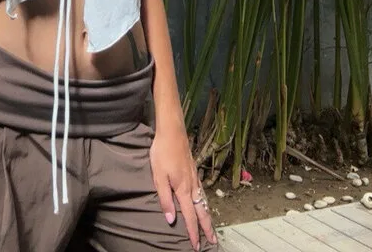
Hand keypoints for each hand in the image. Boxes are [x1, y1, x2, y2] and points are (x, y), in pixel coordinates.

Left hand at [150, 126, 216, 249]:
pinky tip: (203, 202)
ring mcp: (194, 177)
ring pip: (204, 201)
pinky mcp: (193, 170)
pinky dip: (205, 202)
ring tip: (211, 226)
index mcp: (182, 189)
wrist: (172, 131)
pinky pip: (202, 191)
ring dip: (208, 215)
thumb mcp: (158, 176)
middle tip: (213, 241)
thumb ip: (165, 199)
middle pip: (202, 210)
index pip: (190, 216)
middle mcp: (192, 185)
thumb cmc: (162, 152)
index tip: (197, 246)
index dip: (193, 232)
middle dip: (207, 227)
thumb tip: (171, 219)